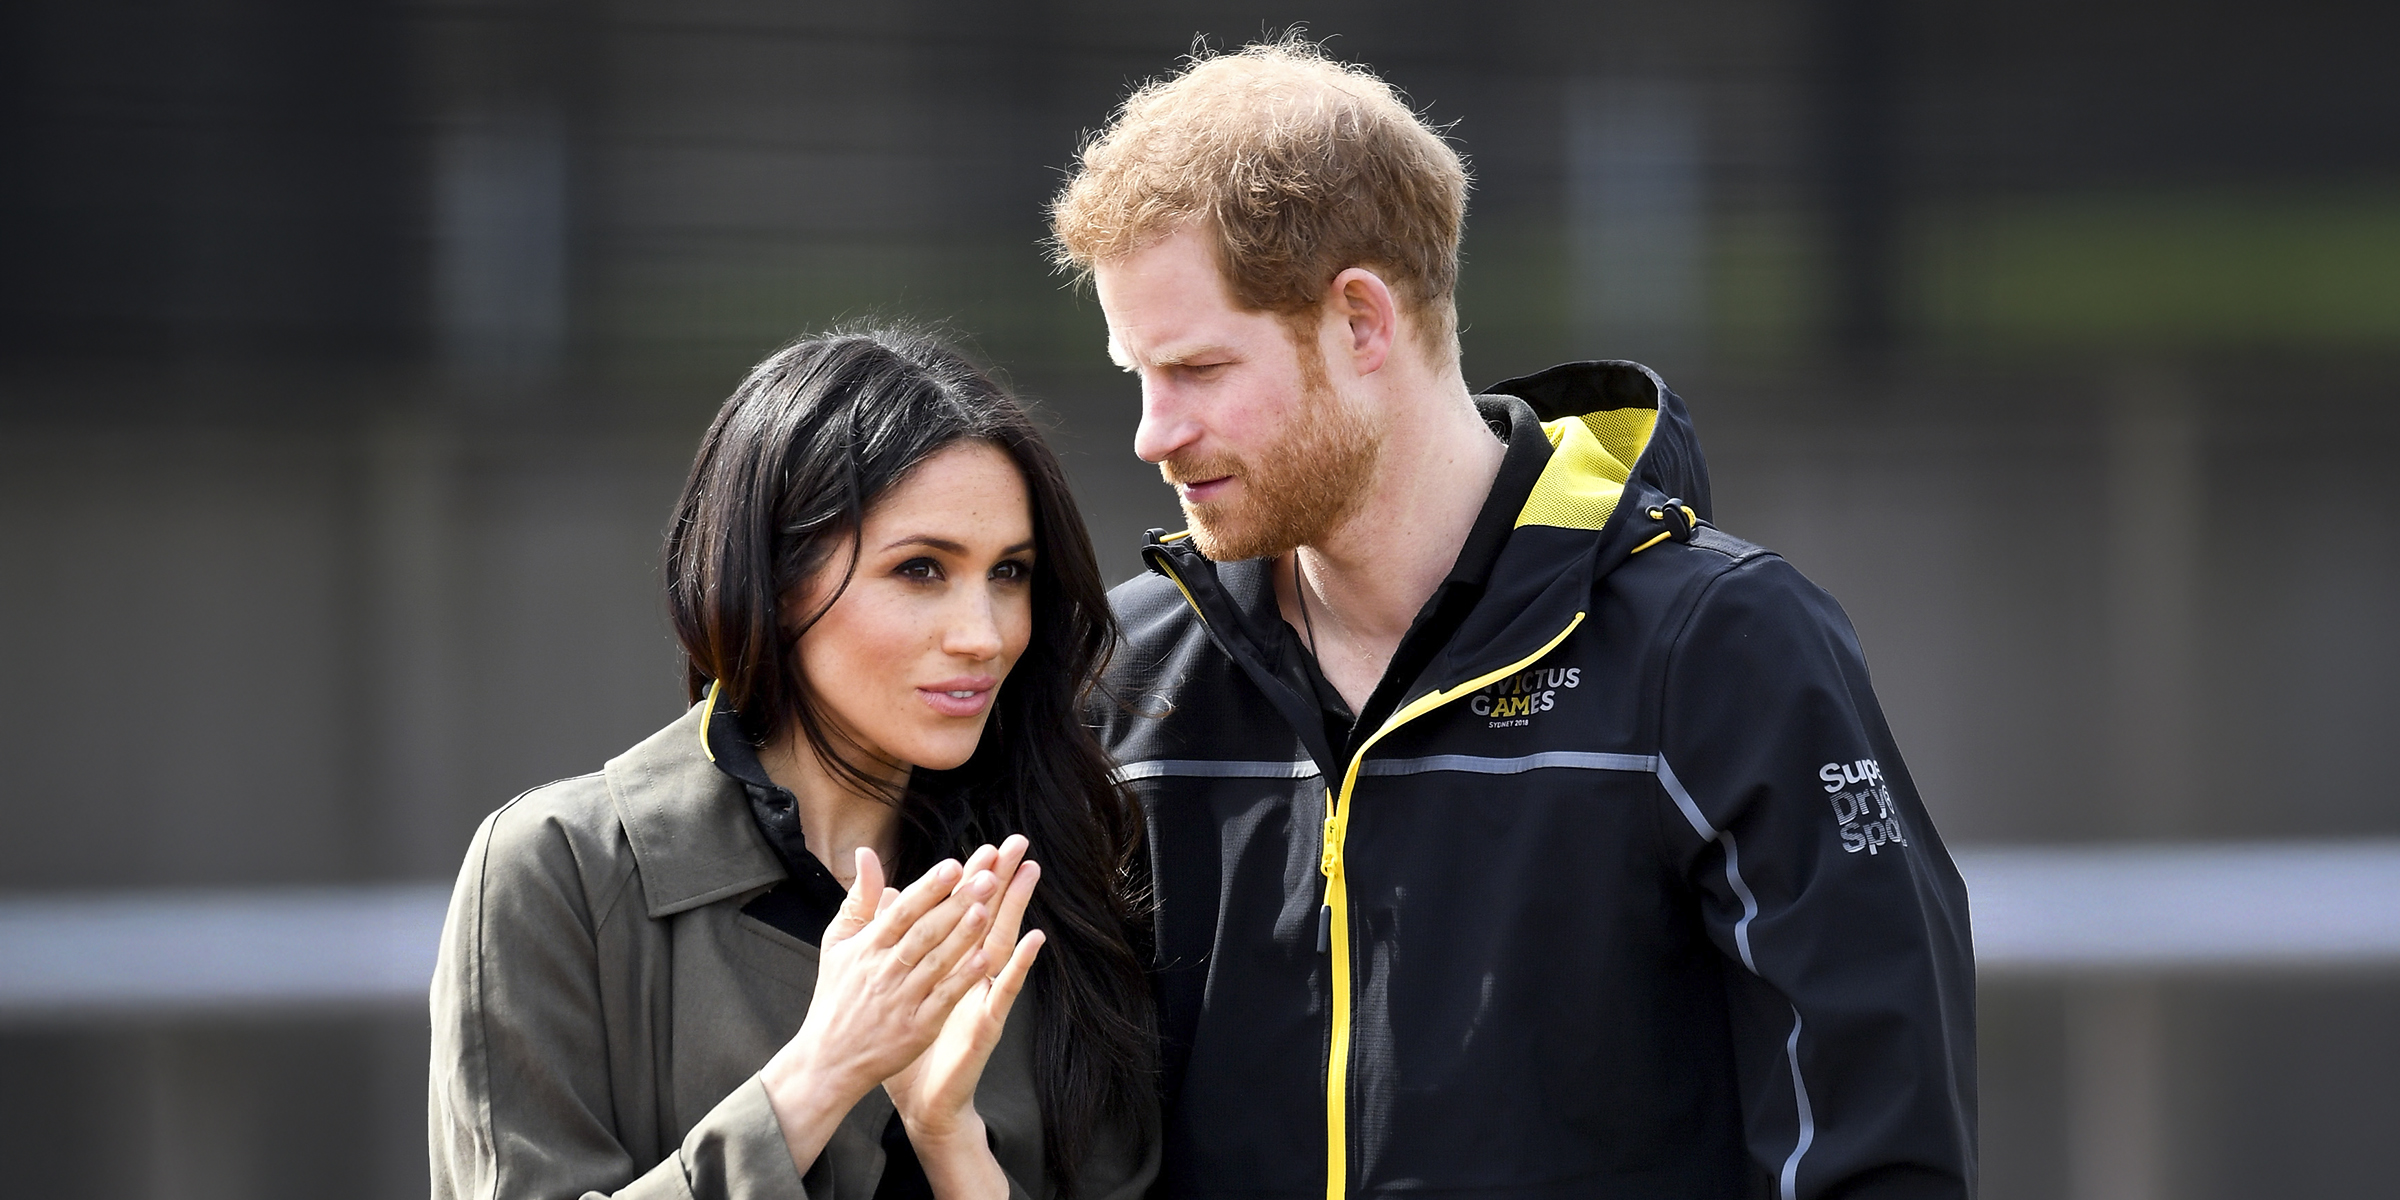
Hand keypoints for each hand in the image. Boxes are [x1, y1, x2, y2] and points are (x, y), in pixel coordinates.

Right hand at [759, 849, 999, 1170]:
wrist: (828, 1059)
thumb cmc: (837, 996)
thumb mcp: (838, 944)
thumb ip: (858, 899)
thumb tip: (866, 854)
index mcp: (867, 948)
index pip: (902, 912)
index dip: (929, 888)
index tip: (954, 866)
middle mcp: (885, 971)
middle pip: (924, 932)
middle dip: (956, 904)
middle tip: (987, 878)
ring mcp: (901, 1000)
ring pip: (936, 963)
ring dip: (962, 937)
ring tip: (987, 911)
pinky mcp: (916, 1028)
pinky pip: (942, 1000)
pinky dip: (961, 980)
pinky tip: (983, 961)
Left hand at [883, 835, 1046, 1141]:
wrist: (919, 1102)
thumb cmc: (908, 1045)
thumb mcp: (895, 988)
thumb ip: (894, 942)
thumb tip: (887, 900)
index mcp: (947, 965)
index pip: (962, 915)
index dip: (973, 881)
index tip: (984, 846)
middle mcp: (970, 977)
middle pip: (988, 920)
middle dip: (1002, 881)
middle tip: (1018, 844)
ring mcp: (982, 998)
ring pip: (1001, 945)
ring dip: (1017, 909)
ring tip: (1030, 873)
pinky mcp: (986, 1024)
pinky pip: (1005, 991)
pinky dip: (1021, 965)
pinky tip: (1034, 939)